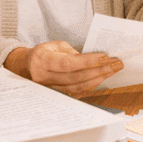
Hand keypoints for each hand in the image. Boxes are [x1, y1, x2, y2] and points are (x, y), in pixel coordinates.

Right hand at [3, 41, 123, 97]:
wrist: (25, 67)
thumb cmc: (43, 53)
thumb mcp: (55, 46)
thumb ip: (72, 53)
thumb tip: (93, 59)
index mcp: (42, 60)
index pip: (69, 63)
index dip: (89, 61)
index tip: (106, 57)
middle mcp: (44, 77)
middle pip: (77, 77)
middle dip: (100, 70)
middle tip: (117, 64)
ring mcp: (49, 89)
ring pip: (78, 87)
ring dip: (99, 79)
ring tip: (113, 70)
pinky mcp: (56, 96)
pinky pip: (77, 93)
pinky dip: (92, 86)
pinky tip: (103, 78)